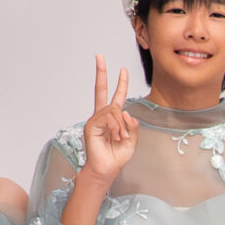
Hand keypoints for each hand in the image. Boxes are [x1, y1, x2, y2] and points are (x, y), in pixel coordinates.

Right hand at [80, 55, 139, 182]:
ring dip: (122, 126)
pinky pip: (109, 118)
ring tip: (121, 138)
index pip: (116, 97)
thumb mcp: (132, 140)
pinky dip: (116, 128)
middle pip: (101, 90)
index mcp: (112, 118)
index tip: (123, 69)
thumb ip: (132, 125)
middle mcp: (102, 116)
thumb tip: (126, 113)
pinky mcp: (91, 125)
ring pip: (114, 110)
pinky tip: (115, 137)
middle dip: (101, 72)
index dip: (120, 83)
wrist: (106, 169)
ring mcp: (95, 119)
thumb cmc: (117, 156)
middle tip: (98, 56)